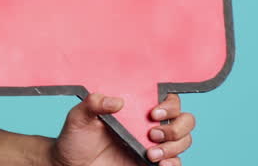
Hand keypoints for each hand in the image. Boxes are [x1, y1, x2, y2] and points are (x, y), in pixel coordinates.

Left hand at [50, 93, 195, 165]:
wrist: (72, 165)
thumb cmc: (76, 137)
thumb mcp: (79, 117)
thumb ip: (93, 104)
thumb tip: (116, 102)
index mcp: (135, 108)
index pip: (167, 99)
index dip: (169, 103)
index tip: (152, 112)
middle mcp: (149, 125)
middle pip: (185, 120)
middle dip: (176, 127)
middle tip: (152, 134)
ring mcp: (154, 145)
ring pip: (184, 141)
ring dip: (173, 146)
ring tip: (150, 154)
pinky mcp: (152, 164)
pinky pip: (176, 162)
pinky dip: (174, 163)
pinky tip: (160, 164)